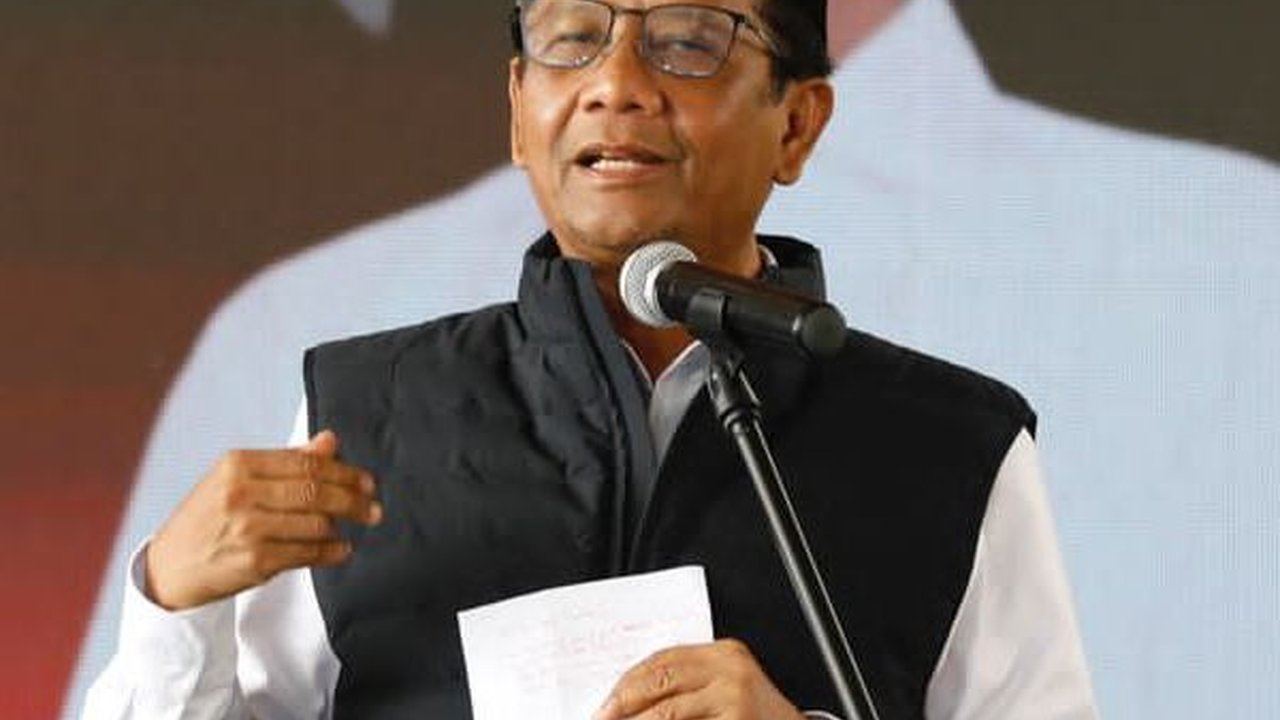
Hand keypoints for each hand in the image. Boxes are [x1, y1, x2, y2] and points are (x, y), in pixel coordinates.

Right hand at [143, 430, 380, 609]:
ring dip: (343, 526)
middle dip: (353, 499)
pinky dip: (330, 552)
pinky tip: (340, 549)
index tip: (366, 481)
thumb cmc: (207, 519)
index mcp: (238, 464)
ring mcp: (248, 529)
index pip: (307, 463)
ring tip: (354, 526)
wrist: (168, 567)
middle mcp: (241, 493)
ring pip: (316, 523)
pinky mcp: (254, 562)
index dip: (345, 472)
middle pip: (316, 491)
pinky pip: (307, 553)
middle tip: (372, 506)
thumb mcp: (238, 479)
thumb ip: (286, 461)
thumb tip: (329, 441)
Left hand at [594, 639, 804, 719]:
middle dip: (623, 701)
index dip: (629, 680)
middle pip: (661, 678)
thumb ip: (690, 686)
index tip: (607, 700)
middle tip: (601, 716)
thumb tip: (629, 700)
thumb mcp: (727, 690)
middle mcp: (730, 669)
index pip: (664, 659)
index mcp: (725, 653)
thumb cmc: (757, 719)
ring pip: (667, 711)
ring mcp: (734, 696)